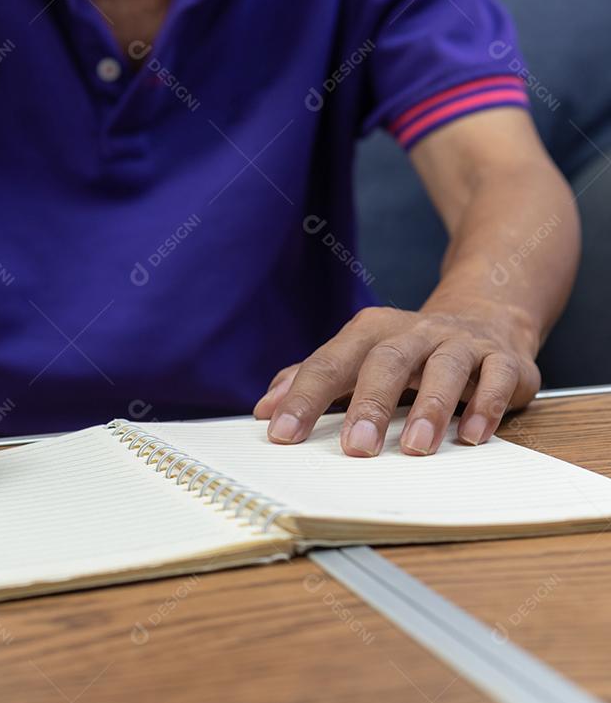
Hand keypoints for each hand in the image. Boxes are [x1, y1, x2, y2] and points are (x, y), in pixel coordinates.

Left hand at [252, 305, 540, 455]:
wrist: (483, 320)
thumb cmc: (405, 353)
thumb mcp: (357, 358)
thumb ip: (312, 379)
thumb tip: (265, 409)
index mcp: (369, 332)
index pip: (329, 364)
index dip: (304, 398)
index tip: (282, 434)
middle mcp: (412, 332)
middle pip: (385, 361)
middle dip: (369, 404)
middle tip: (356, 448)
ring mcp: (459, 342)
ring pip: (444, 367)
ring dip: (430, 407)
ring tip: (416, 448)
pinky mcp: (503, 359)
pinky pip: (496, 377)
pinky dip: (485, 405)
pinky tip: (473, 436)